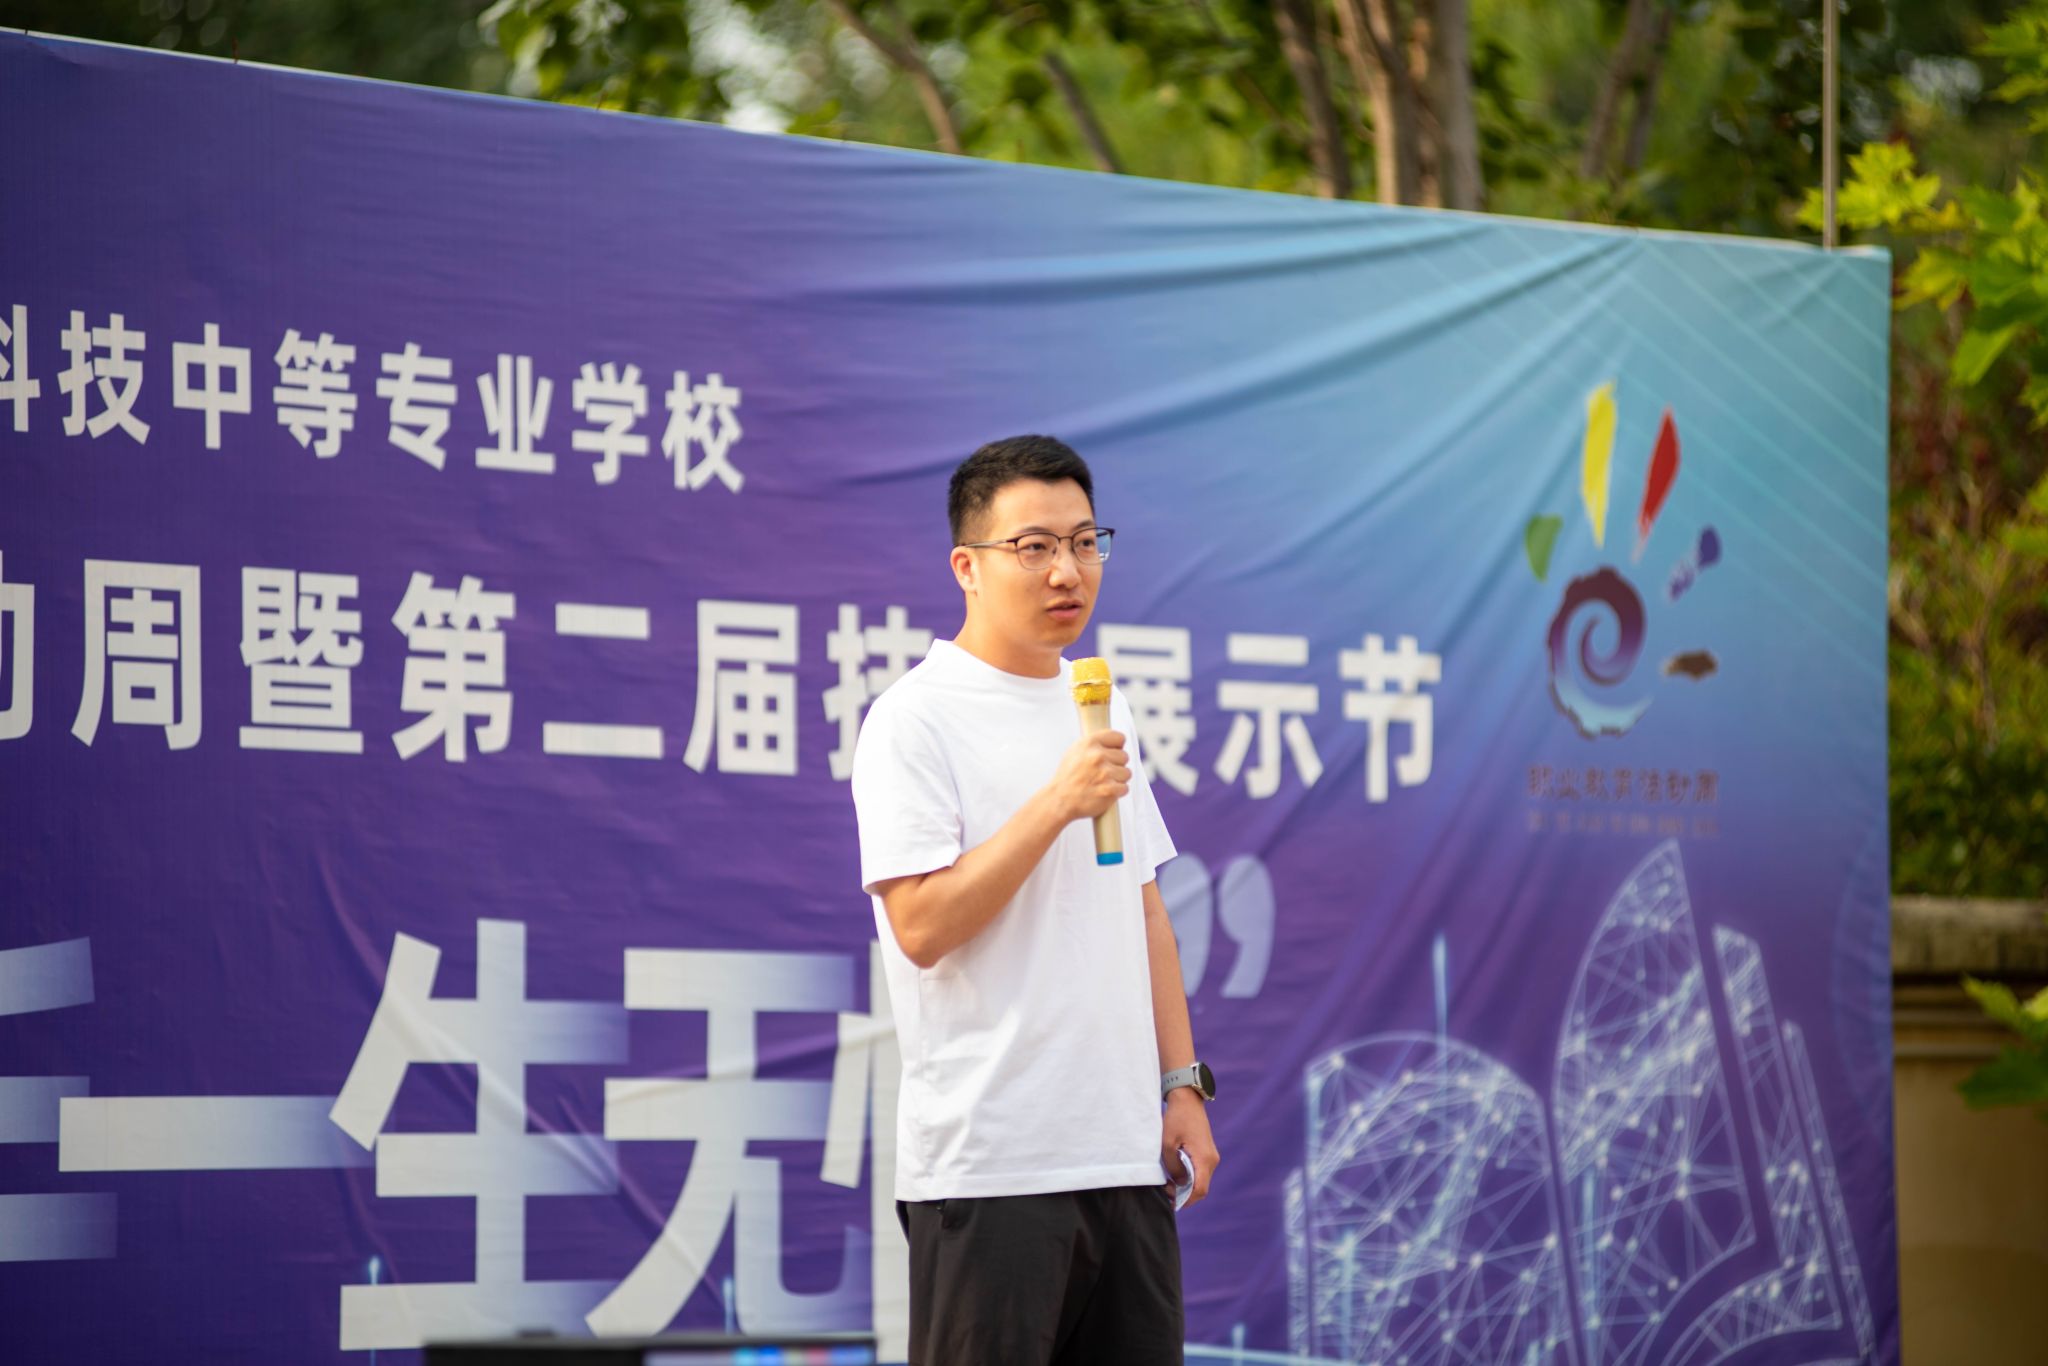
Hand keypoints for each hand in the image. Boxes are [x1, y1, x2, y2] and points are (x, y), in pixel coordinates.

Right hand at [1048, 729, 1129, 822]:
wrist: (1060, 800)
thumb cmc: (1068, 777)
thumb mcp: (1075, 751)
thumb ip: (1095, 744)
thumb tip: (1113, 742)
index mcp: (1090, 743)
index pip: (1119, 737)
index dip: (1117, 747)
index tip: (1112, 754)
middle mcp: (1098, 755)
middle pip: (1125, 756)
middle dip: (1116, 765)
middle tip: (1103, 772)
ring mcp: (1105, 773)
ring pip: (1127, 773)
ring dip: (1118, 779)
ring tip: (1103, 783)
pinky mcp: (1110, 789)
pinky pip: (1125, 788)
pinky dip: (1117, 792)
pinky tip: (1105, 791)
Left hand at [1160, 1089, 1218, 1206]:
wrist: (1187, 1100)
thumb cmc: (1176, 1120)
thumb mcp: (1168, 1145)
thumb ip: (1173, 1167)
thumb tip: (1178, 1183)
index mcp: (1204, 1159)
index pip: (1200, 1190)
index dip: (1186, 1200)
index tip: (1171, 1202)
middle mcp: (1211, 1160)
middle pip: (1201, 1188)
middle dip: (1185, 1195)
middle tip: (1166, 1192)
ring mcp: (1211, 1157)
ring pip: (1201, 1180)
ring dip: (1186, 1186)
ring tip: (1168, 1183)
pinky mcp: (1207, 1153)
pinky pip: (1200, 1172)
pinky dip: (1189, 1177)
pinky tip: (1175, 1174)